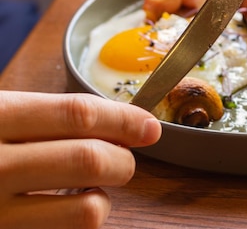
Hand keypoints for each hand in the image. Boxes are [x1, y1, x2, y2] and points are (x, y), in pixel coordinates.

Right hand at [0, 91, 161, 228]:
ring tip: (91, 186)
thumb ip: (52, 116)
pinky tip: (68, 206)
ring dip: (104, 196)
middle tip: (122, 159)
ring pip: (87, 208)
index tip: (148, 126)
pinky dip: (82, 219)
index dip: (124, 119)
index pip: (79, 114)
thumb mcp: (3, 114)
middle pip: (90, 158)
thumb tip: (129, 123)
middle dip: (122, 160)